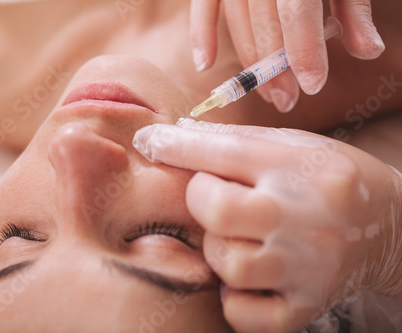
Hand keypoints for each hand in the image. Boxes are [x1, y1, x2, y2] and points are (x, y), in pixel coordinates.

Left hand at [133, 119, 401, 331]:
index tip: (148, 141)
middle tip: (212, 199)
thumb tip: (173, 136)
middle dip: (199, 200)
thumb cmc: (329, 180)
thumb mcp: (294, 146)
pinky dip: (232, 296)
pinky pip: (244, 312)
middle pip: (218, 211)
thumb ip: (237, 142)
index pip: (225, 152)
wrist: (391, 228)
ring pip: (228, 264)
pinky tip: (244, 277)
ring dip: (215, 249)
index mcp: (300, 167)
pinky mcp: (307, 305)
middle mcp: (306, 217)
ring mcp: (308, 267)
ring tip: (234, 238)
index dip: (176, 147)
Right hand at [190, 0, 384, 111]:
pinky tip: (204, 65)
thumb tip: (368, 51)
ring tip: (266, 92)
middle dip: (275, 68)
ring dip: (249, 62)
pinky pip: (203, 7)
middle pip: (264, 24)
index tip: (312, 85)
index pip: (296, 11)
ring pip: (237, 22)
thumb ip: (353, 8)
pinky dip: (201, 34)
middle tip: (286, 100)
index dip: (304, 51)